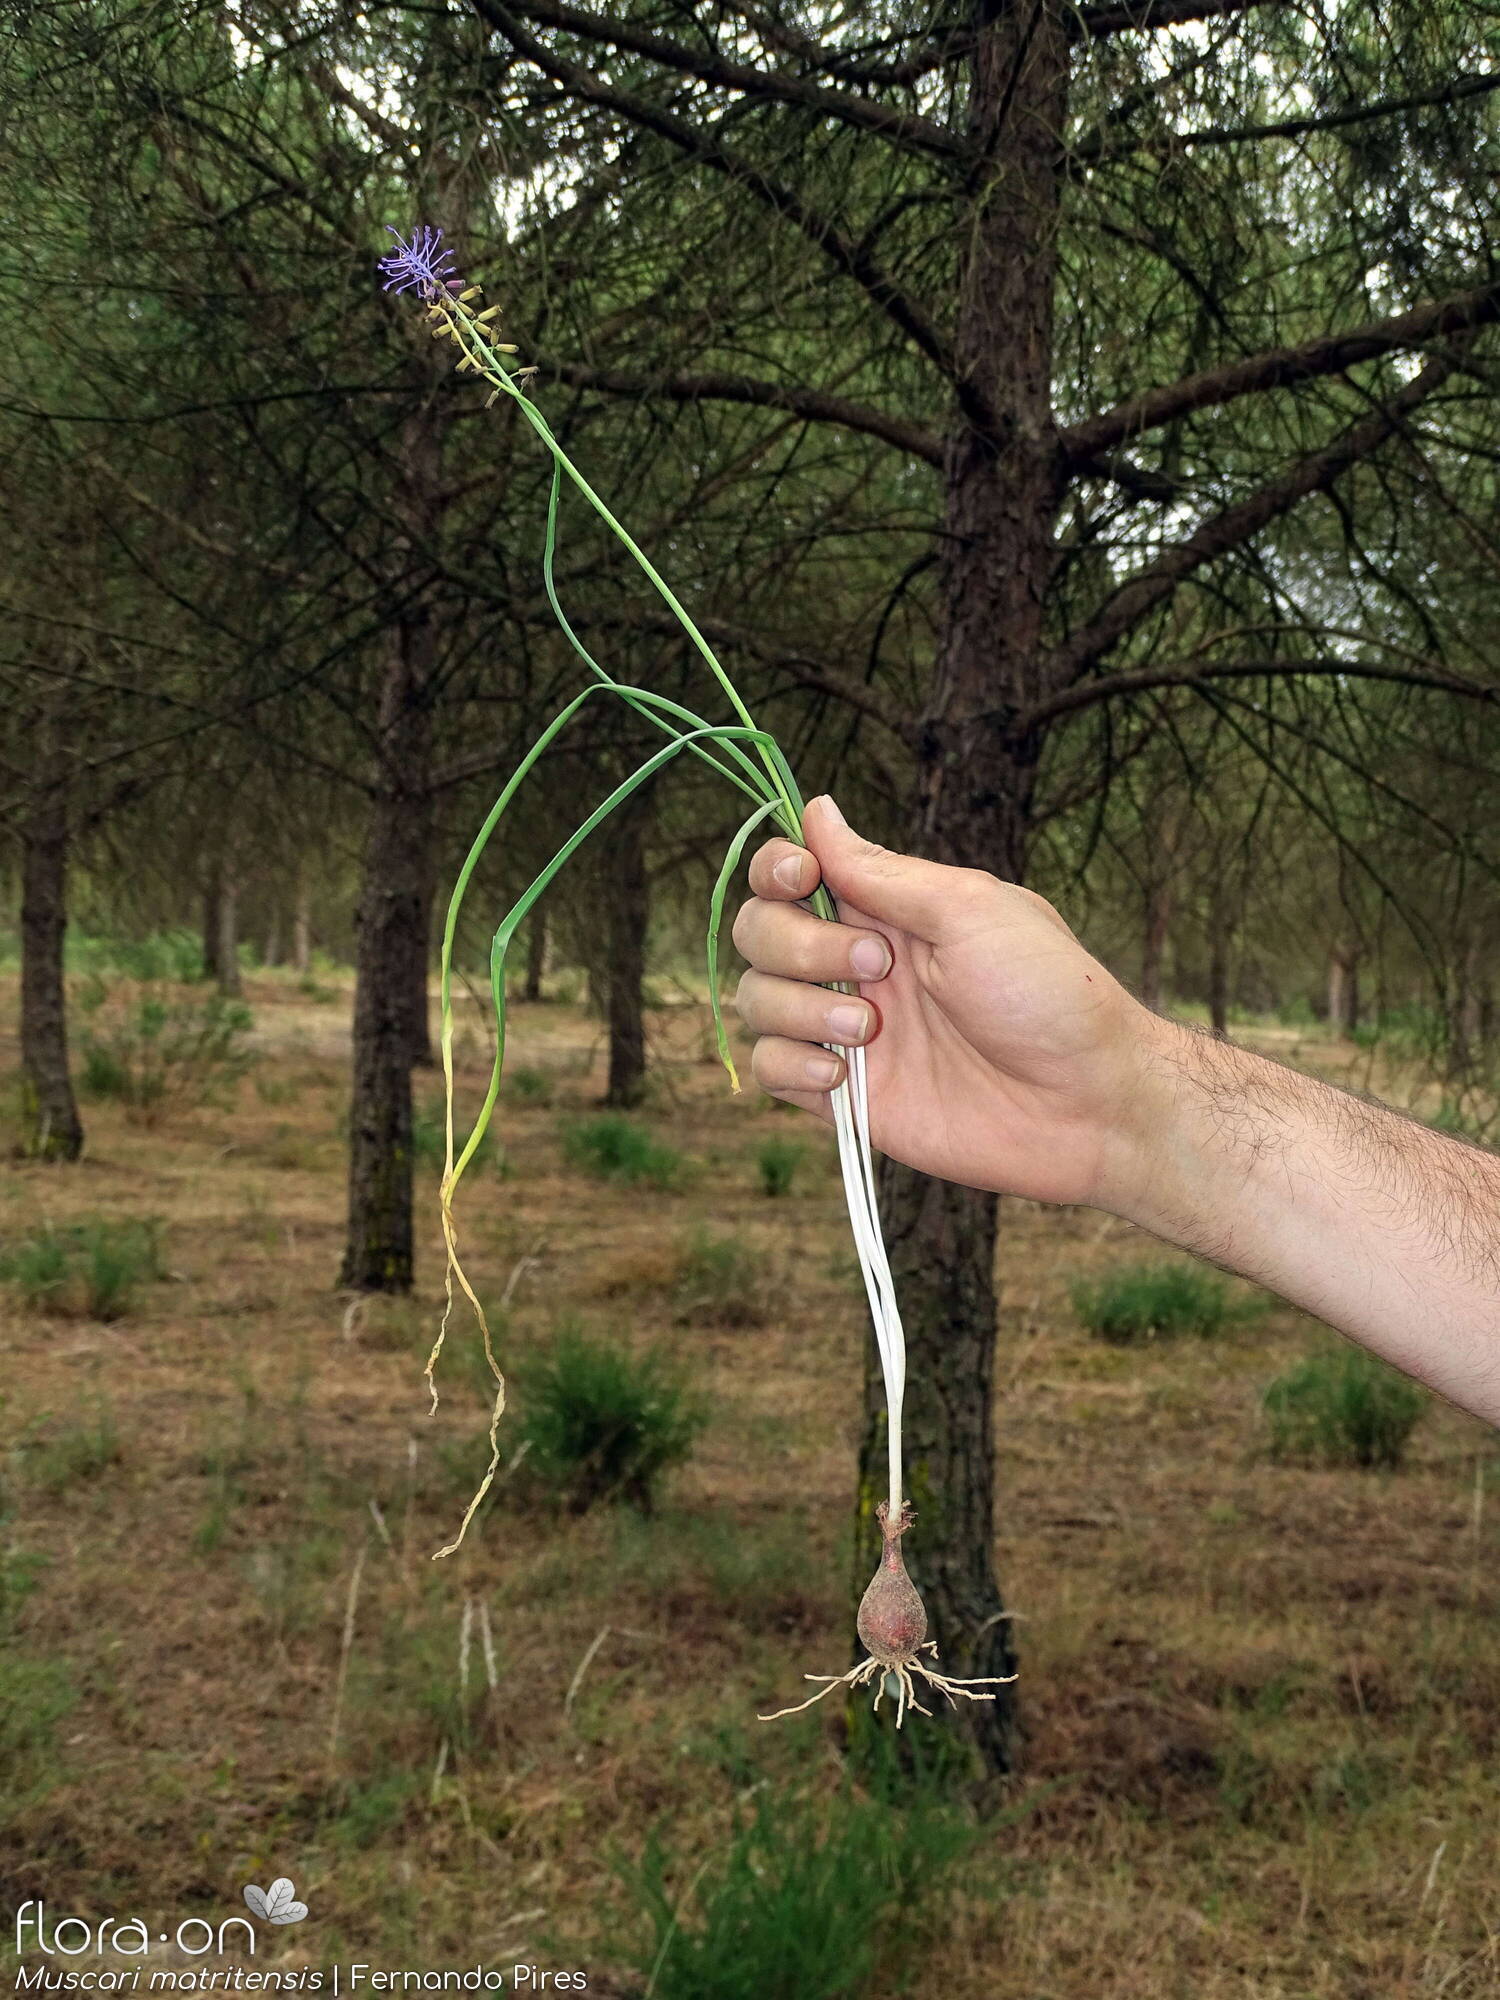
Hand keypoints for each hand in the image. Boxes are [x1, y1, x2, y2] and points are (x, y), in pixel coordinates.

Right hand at [731, 795, 1160, 1205]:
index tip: (805, 877)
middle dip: (797, 943)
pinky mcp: (844, 1097)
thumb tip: (815, 810)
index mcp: (888, 910)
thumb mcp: (971, 910)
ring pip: (755, 1000)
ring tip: (872, 1030)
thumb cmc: (1049, 996)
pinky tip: (842, 1077)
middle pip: (760, 931)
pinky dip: (790, 1067)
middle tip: (878, 964)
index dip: (777, 868)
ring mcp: (845, 1031)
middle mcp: (856, 965)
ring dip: (799, 1008)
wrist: (1087, 1106)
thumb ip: (882, 871)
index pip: (790, 873)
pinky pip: (768, 1070)